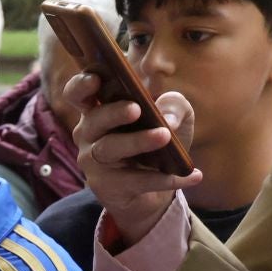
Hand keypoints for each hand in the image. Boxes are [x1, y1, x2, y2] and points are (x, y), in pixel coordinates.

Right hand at [64, 72, 202, 247]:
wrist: (152, 192)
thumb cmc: (156, 145)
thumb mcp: (172, 117)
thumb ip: (173, 105)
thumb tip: (167, 118)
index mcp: (99, 112)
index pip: (78, 95)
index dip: (81, 86)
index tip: (95, 79)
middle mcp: (88, 135)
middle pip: (94, 120)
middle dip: (113, 113)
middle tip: (136, 109)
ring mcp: (93, 162)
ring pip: (109, 149)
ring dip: (137, 142)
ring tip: (164, 136)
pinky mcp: (107, 187)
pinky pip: (134, 181)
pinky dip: (165, 179)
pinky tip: (193, 175)